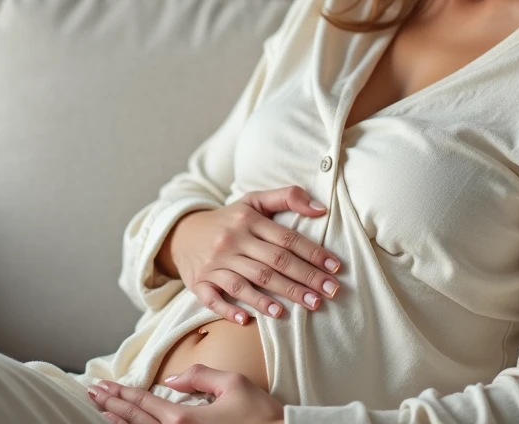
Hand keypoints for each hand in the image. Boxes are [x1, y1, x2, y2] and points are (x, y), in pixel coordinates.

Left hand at [87, 365, 282, 423]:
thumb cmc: (258, 415)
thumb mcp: (231, 384)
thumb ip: (199, 376)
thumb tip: (173, 380)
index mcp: (184, 419)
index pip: (143, 402)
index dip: (120, 393)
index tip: (104, 385)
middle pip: (135, 421)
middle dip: (112, 405)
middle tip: (94, 393)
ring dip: (120, 422)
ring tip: (103, 411)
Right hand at [159, 185, 343, 324]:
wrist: (183, 234)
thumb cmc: (229, 220)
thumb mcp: (254, 201)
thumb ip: (287, 197)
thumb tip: (321, 208)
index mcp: (248, 220)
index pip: (286, 238)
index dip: (313, 253)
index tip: (335, 268)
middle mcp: (232, 241)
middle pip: (273, 263)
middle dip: (304, 279)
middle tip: (329, 293)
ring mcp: (214, 264)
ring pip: (247, 282)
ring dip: (274, 297)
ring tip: (301, 307)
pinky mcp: (199, 283)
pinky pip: (213, 298)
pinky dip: (229, 309)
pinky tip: (247, 320)